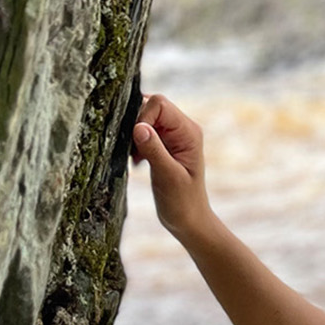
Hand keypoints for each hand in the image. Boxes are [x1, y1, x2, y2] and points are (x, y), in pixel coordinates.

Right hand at [131, 93, 211, 236]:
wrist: (188, 220)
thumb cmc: (182, 202)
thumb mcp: (167, 176)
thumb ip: (154, 150)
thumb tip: (139, 127)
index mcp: (189, 132)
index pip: (160, 104)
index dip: (142, 117)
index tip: (137, 142)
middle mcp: (183, 129)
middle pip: (151, 107)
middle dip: (137, 125)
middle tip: (136, 153)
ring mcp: (174, 136)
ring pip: (145, 119)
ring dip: (135, 136)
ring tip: (138, 159)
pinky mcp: (164, 144)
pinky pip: (144, 131)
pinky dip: (135, 143)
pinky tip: (138, 161)